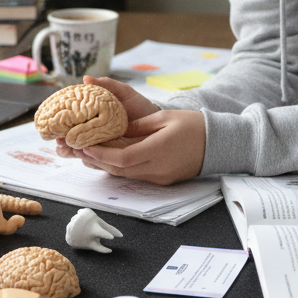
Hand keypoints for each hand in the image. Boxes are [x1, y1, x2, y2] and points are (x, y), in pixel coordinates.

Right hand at [53, 75, 159, 161]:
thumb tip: (86, 78)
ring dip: (75, 153)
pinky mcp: (113, 158)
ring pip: (83, 155)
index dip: (60, 127)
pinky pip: (99, 163)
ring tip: (73, 150)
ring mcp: (103, 148)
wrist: (158, 123)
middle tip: (61, 142)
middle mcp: (94, 136)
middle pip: (72, 143)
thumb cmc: (139, 107)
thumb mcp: (123, 93)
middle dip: (63, 145)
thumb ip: (107, 85)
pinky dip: (92, 160)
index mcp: (92, 120)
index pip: (70, 125)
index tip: (54, 126)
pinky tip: (88, 157)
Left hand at [59, 93, 205, 185]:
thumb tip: (116, 130)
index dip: (101, 154)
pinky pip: (137, 175)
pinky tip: (111, 157)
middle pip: (120, 170)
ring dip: (107, 165)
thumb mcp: (163, 117)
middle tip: (79, 149)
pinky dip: (121, 167)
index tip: (86, 146)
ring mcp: (161, 177)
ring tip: (90, 153)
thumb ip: (138, 126)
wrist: (218, 144)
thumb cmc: (193, 125)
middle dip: (98, 161)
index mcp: (158, 150)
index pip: (122, 158)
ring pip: (126, 174)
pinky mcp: (163, 180)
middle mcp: (158, 168)